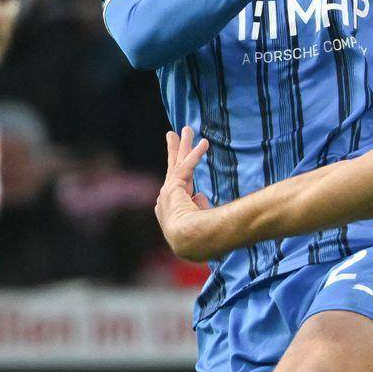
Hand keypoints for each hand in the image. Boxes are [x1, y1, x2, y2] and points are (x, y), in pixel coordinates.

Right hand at [154, 127, 217, 261]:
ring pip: (177, 163)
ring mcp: (168, 194)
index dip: (184, 173)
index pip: (179, 186)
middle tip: (173, 134)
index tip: (184, 164)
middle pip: (172, 169)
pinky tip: (205, 143)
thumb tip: (200, 195)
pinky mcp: (173, 188)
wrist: (189, 243)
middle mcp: (167, 200)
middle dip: (174, 151)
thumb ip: (200, 207)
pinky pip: (186, 167)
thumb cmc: (199, 239)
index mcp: (175, 210)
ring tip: (187, 128)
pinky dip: (196, 155)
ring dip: (183, 145)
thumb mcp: (201, 220)